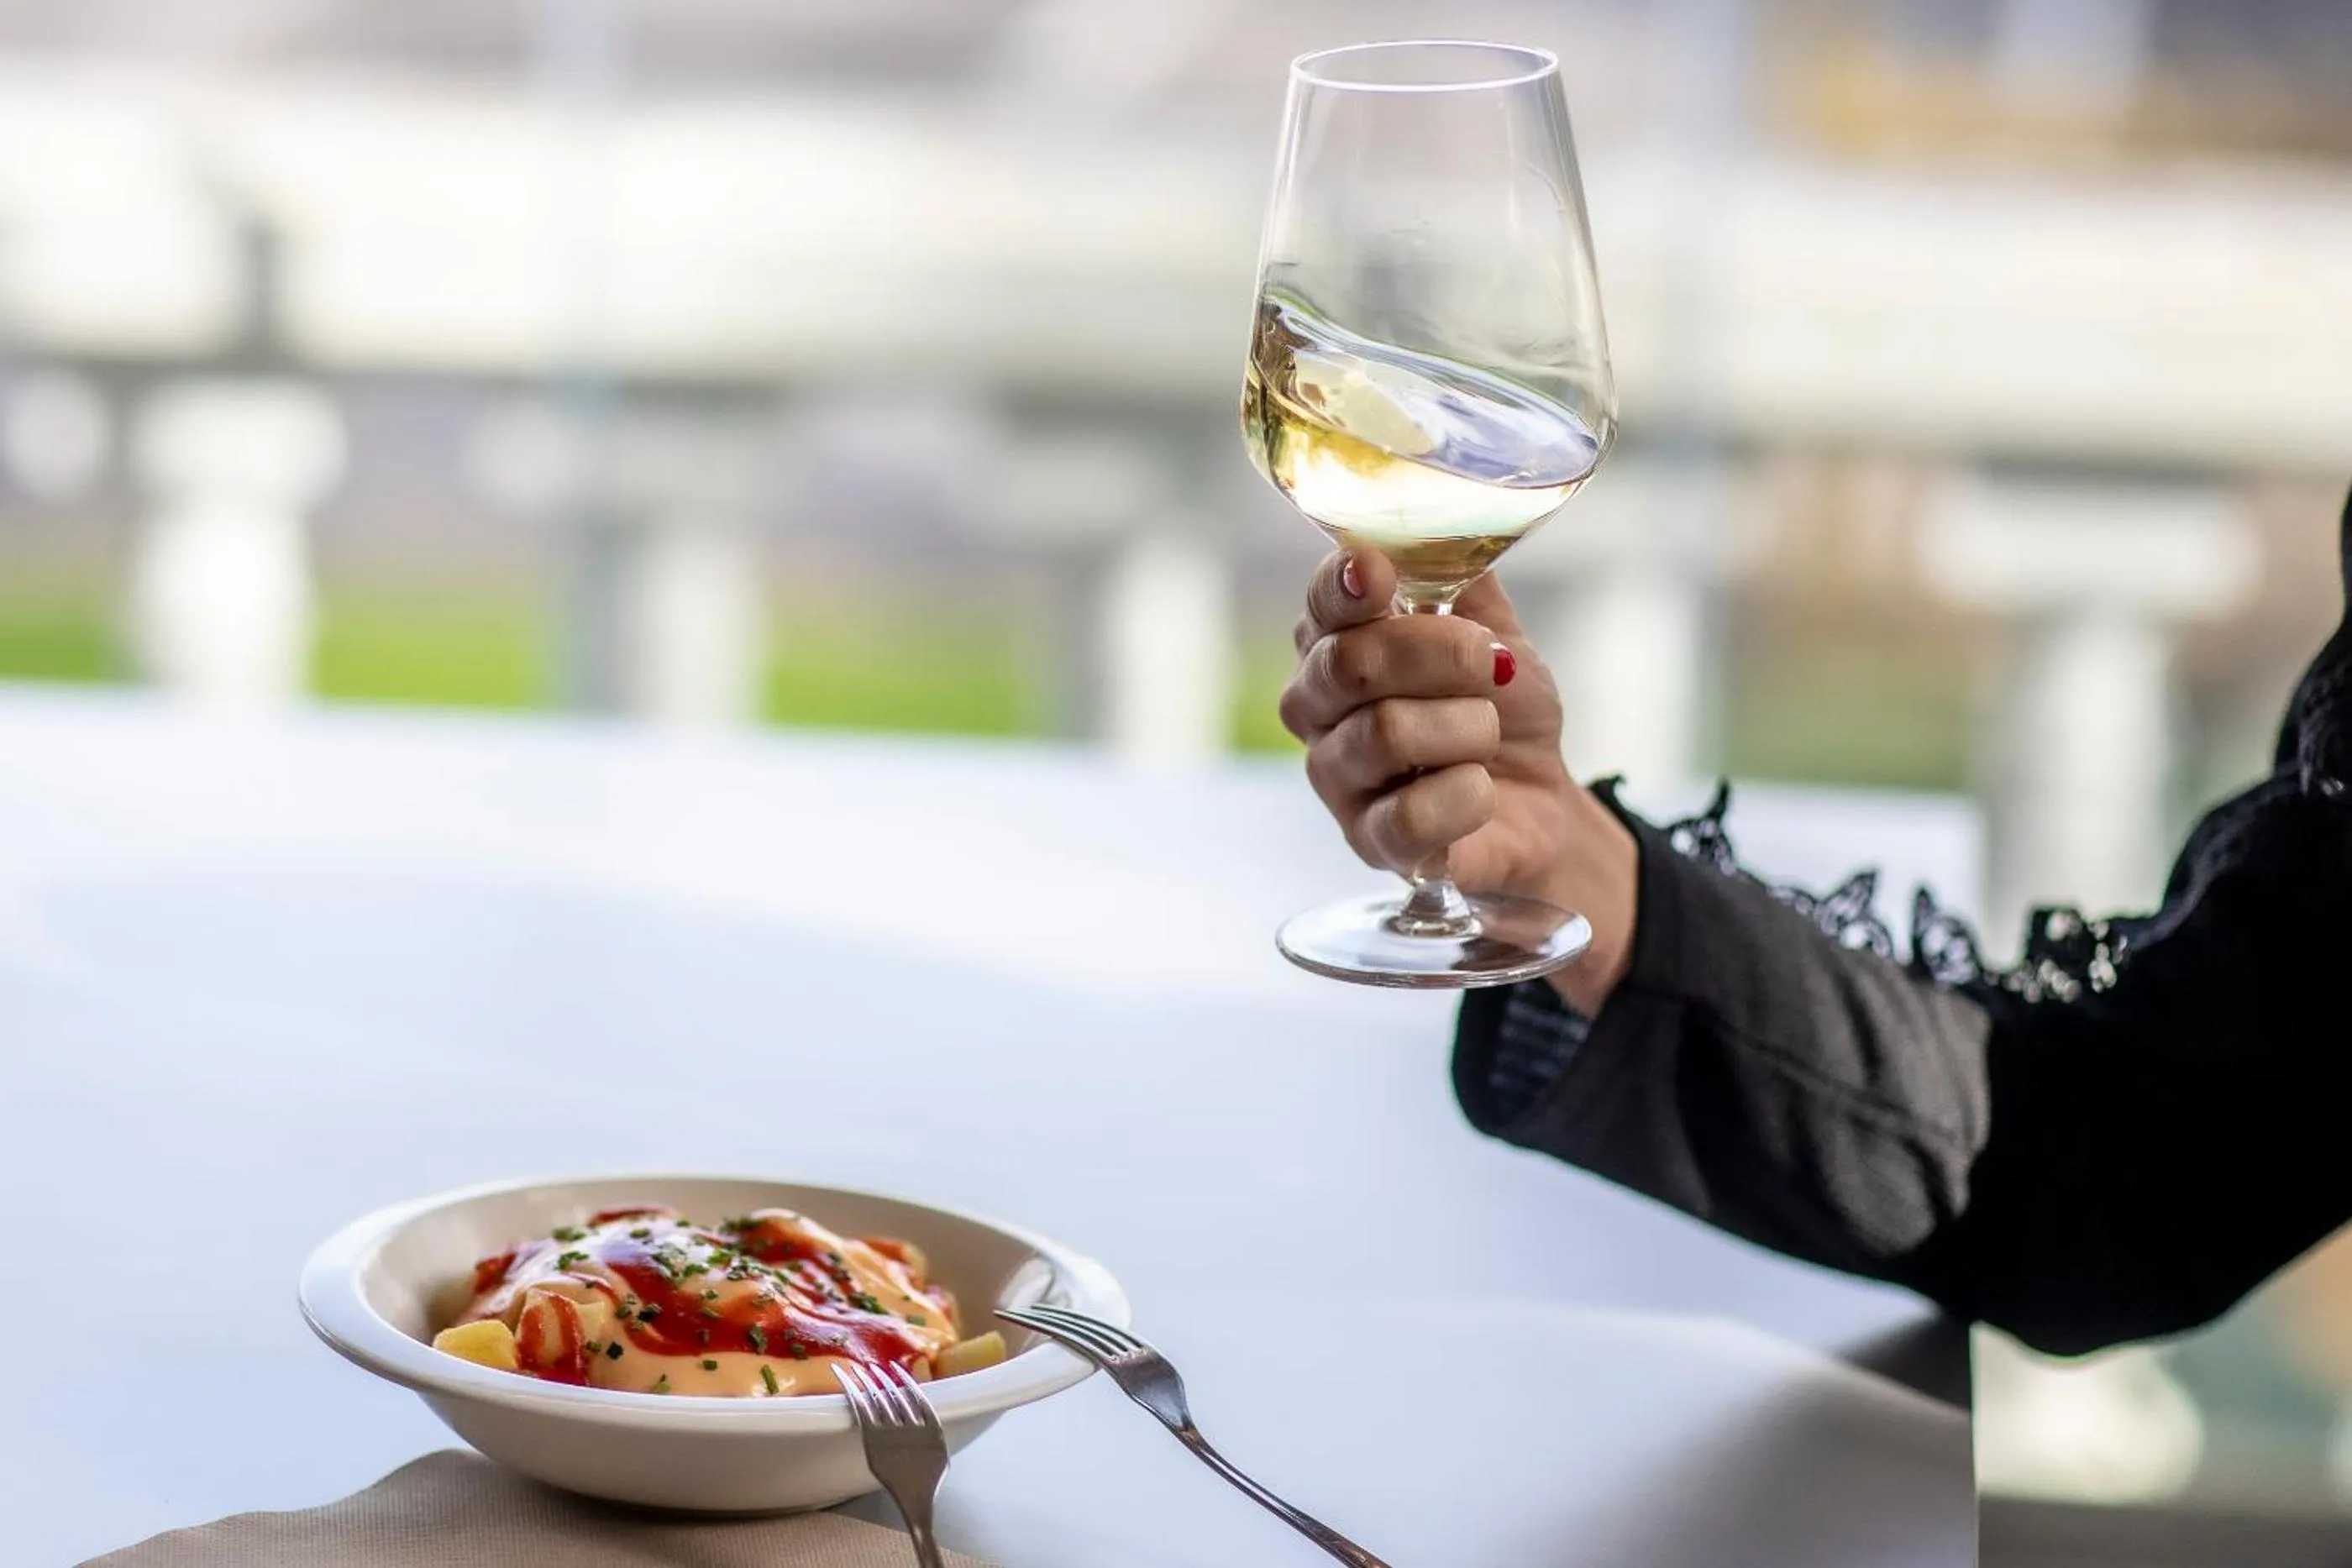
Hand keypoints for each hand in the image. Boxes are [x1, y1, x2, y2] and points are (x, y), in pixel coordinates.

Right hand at [1279, 548, 1638, 1012]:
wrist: (1541, 803)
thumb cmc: (1503, 711)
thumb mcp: (1492, 629)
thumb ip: (1459, 574)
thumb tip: (1445, 517)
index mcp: (1338, 642)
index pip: (1321, 603)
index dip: (1345, 584)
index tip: (1379, 573)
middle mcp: (1317, 709)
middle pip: (1350, 663)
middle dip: (1439, 655)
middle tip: (1489, 665)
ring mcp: (1337, 780)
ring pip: (1384, 733)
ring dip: (1466, 728)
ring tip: (1487, 736)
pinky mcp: (1370, 843)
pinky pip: (1408, 815)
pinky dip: (1465, 796)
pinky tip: (1480, 791)